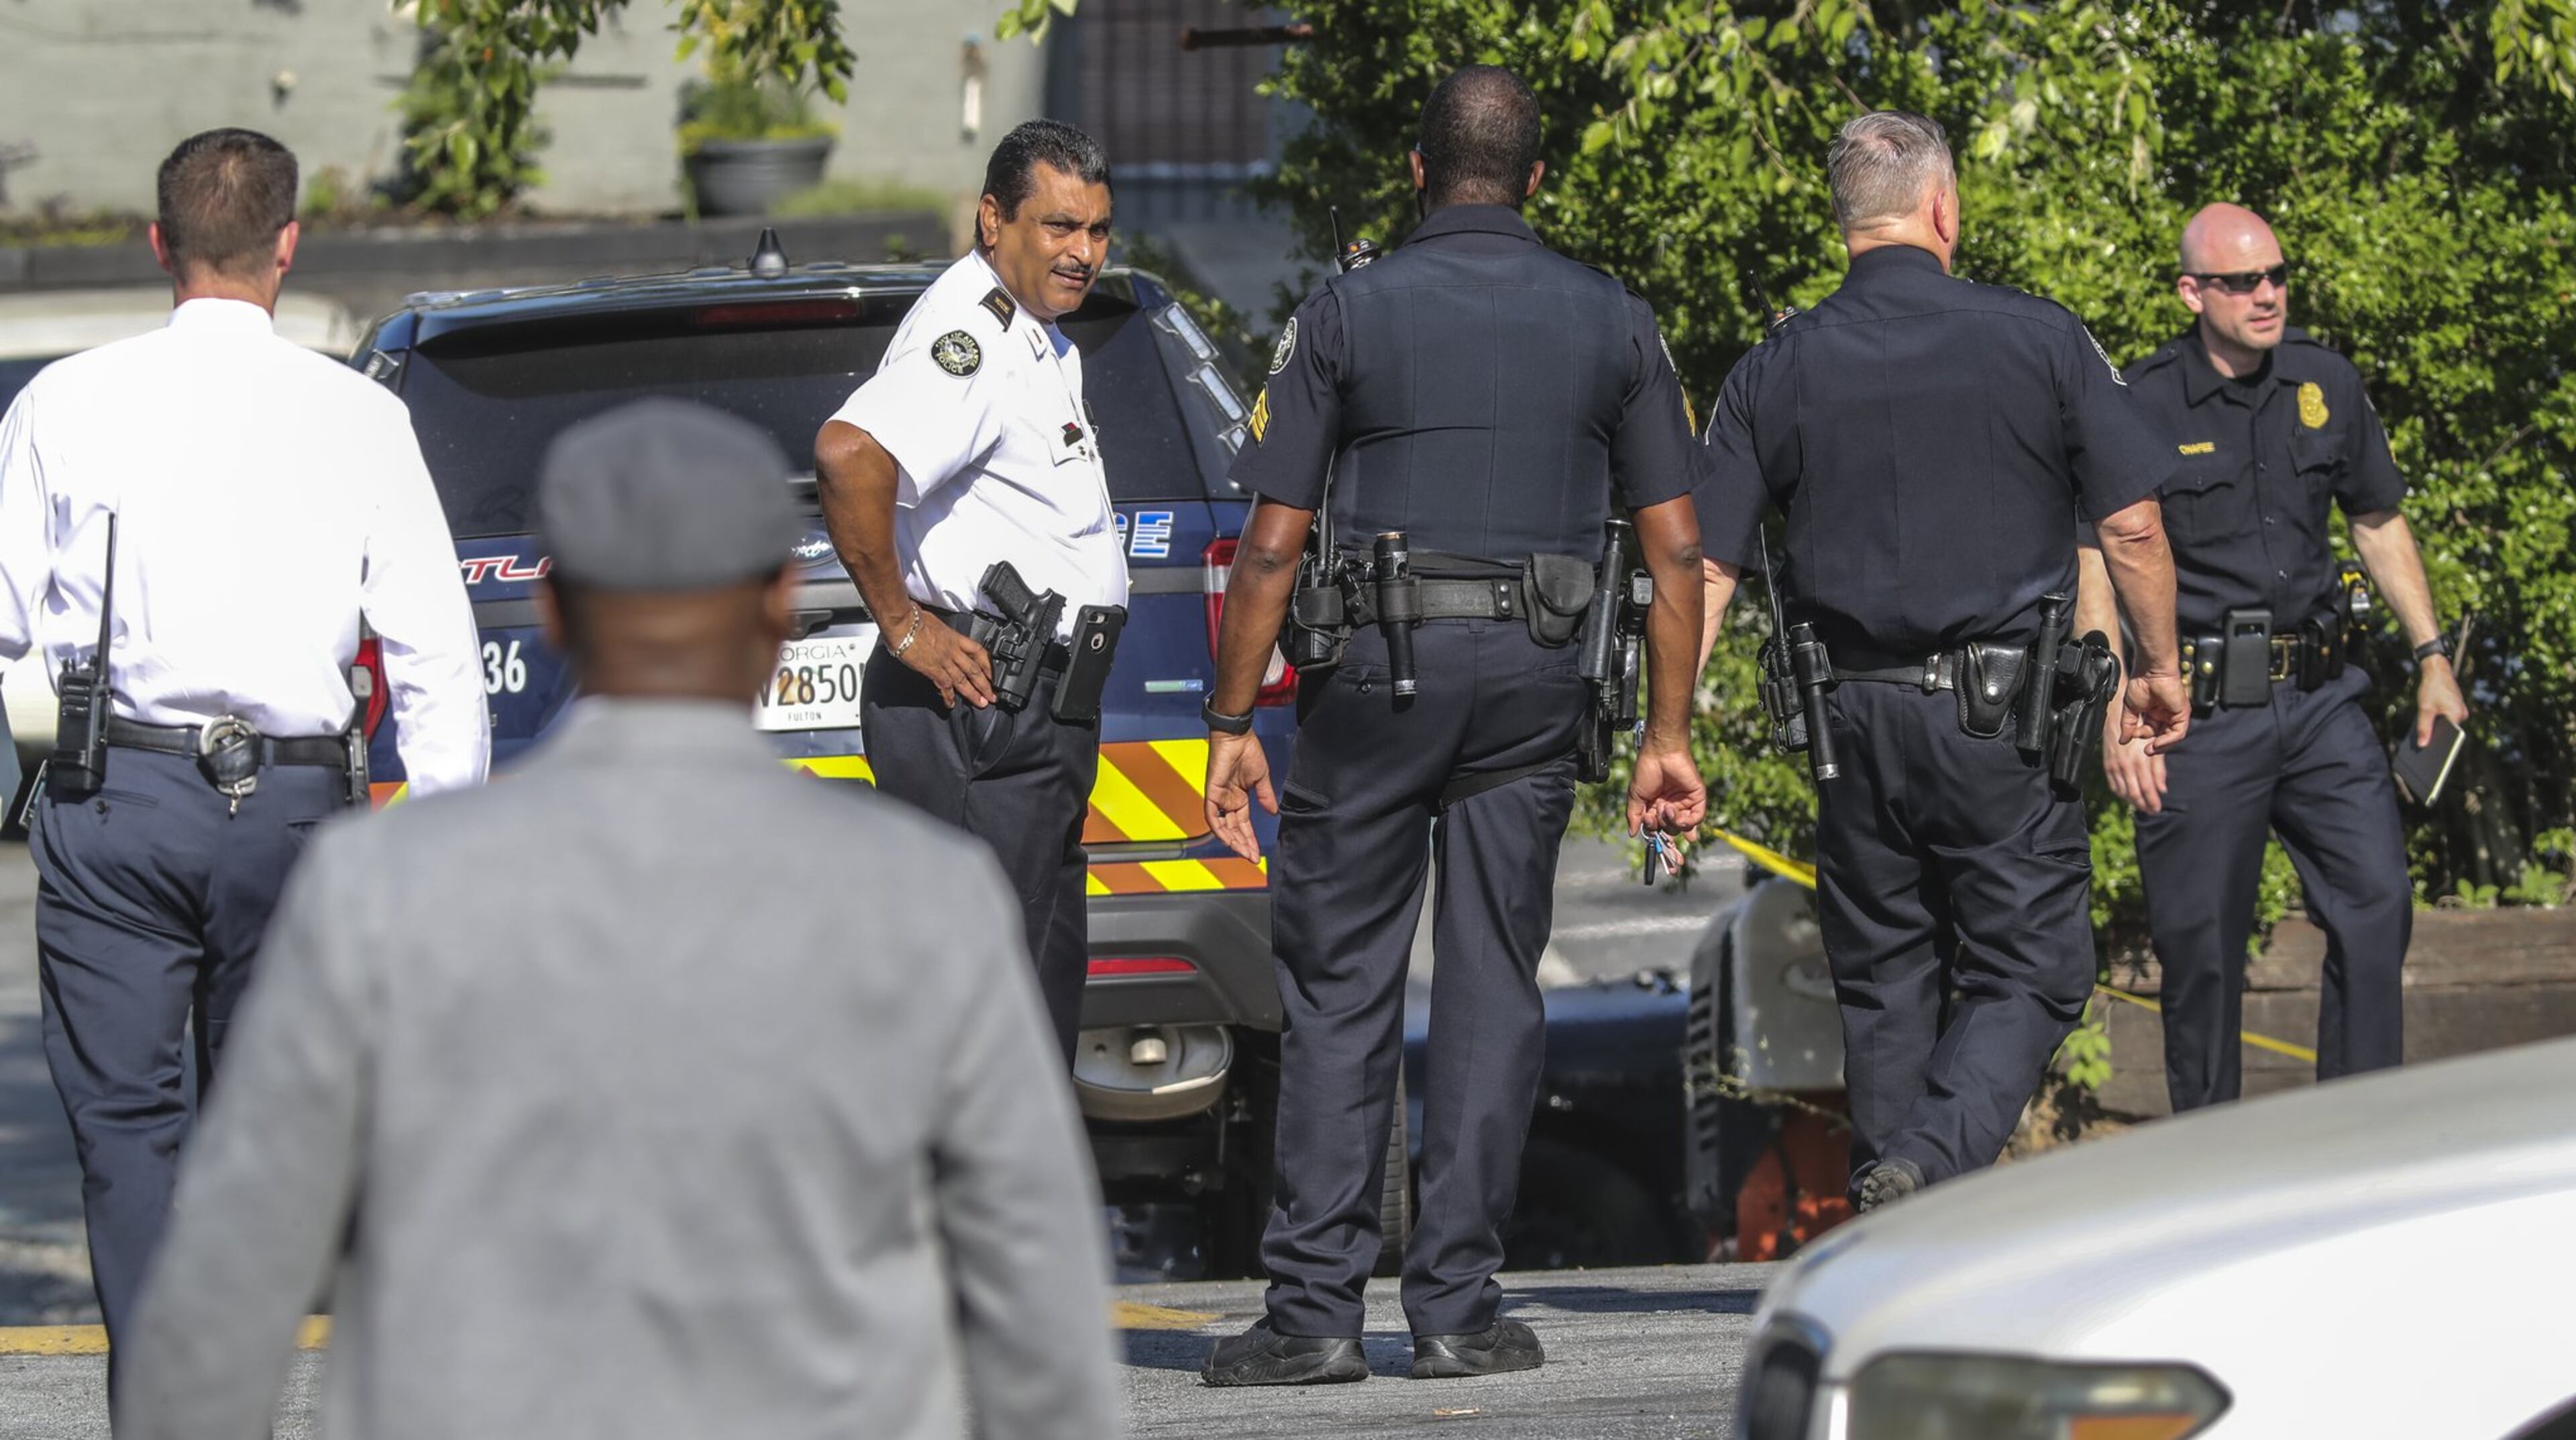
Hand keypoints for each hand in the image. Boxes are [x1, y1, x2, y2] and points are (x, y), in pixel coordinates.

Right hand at [892, 611, 994, 709]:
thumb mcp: (935, 622)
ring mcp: (944, 661)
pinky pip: (944, 686)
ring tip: (981, 703)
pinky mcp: (932, 669)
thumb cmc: (915, 618)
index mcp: (954, 637)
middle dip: (985, 684)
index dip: (988, 664)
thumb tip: (937, 633)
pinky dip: (948, 697)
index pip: (978, 651)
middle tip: (992, 696)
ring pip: (963, 680)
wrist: (904, 622)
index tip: (993, 674)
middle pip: (974, 670)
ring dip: (973, 693)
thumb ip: (940, 632)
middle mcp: (952, 650)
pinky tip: (950, 704)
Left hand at [1203, 732, 1275, 863]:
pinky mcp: (1212, 793)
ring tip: (1244, 853)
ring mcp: (1219, 798)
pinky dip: (1219, 829)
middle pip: (1234, 829)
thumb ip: (1266, 797)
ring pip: (1223, 827)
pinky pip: (1212, 816)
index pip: (1244, 825)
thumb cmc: (1248, 752)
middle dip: (1243, 845)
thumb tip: (1273, 813)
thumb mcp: (1261, 779)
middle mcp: (1228, 802)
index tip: (1257, 854)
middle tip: (1252, 858)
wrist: (1237, 737)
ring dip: (1233, 841)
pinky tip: (1228, 840)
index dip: (1250, 840)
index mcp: (1239, 799)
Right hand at [1627, 743, 1706, 837]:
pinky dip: (1688, 822)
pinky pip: (1697, 818)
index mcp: (1657, 808)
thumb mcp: (1636, 796)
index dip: (1656, 834)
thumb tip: (1632, 833)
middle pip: (1671, 830)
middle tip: (1655, 815)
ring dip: (1672, 822)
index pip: (1659, 829)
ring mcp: (1685, 803)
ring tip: (1665, 807)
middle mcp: (1672, 807)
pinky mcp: (1697, 798)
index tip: (1650, 825)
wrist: (1660, 754)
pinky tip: (1678, 815)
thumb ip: (1634, 816)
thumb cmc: (1646, 771)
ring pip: (1683, 827)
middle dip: (1663, 828)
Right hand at [2100, 706, 2167, 814]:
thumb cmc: (2142, 729)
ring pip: (2123, 792)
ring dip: (2132, 801)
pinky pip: (2113, 785)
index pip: (2147, 789)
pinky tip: (2127, 796)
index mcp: (2140, 762)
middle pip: (2134, 793)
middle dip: (2143, 804)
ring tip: (2141, 806)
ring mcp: (2115, 767)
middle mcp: (2126, 767)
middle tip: (2151, 811)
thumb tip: (2162, 789)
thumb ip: (2159, 769)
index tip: (2157, 809)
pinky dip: (2121, 793)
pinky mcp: (2107, 765)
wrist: (2119, 717)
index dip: (2152, 801)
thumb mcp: (2154, 747)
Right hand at [2122, 671, 2190, 753]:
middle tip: (2146, 750)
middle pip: (2162, 735)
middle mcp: (2166, 713)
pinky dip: (2168, 740)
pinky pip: (2178, 732)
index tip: (2132, 735)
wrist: (2150, 672)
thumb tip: (2122, 741)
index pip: (2150, 730)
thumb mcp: (2130, 709)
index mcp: (2154, 711)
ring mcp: (2175, 713)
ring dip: (2162, 745)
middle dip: (2154, 744)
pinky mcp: (2182, 713)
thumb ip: (2128, 726)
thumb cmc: (2141, 683)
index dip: (2141, 735)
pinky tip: (2158, 742)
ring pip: (2172, 736)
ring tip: (2151, 749)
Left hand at [2414, 655, 2468, 746]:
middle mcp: (2462, 715)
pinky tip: (2425, 731)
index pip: (2451, 738)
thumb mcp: (2424, 709)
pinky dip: (2437, 725)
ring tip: (2422, 745)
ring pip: (2447, 727)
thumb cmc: (2431, 688)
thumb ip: (2423, 727)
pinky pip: (2446, 720)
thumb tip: (2423, 745)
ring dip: (2437, 733)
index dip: (2442, 749)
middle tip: (2424, 755)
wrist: (2438, 669)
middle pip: (2449, 733)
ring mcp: (2460, 711)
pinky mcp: (2455, 708)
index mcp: (2457, 715)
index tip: (2433, 760)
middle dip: (2437, 742)